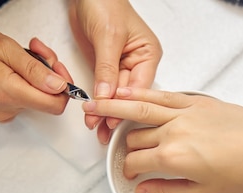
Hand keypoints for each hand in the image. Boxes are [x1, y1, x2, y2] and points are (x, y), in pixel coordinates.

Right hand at [0, 29, 73, 121]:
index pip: (55, 104)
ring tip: (21, 54)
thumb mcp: (4, 47)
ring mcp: (5, 113)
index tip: (56, 65)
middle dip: (51, 74)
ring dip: (37, 76)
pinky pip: (25, 100)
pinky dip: (26, 83)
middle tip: (37, 50)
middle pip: (48, 100)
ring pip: (37, 98)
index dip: (64, 85)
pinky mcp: (1, 112)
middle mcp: (8, 108)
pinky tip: (13, 68)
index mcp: (9, 92)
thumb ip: (34, 69)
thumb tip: (59, 85)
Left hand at [68, 0, 160, 142]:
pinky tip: (94, 116)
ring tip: (97, 129)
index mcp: (148, 54)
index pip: (140, 86)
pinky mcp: (106, 68)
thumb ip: (107, 68)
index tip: (113, 119)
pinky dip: (99, 103)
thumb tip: (107, 96)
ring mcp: (121, 67)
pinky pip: (103, 89)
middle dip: (115, 113)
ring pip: (115, 96)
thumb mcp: (108, 37)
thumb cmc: (105, 3)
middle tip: (103, 130)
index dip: (127, 105)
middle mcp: (137, 63)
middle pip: (127, 95)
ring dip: (105, 112)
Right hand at [83, 88, 242, 192]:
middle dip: (126, 147)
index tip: (131, 175)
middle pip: (134, 137)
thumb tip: (142, 190)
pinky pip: (162, 95)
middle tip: (125, 152)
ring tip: (94, 103)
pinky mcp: (196, 101)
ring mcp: (184, 113)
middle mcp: (173, 132)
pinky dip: (141, 93)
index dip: (128, 170)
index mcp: (173, 159)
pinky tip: (127, 92)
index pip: (135, 162)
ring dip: (113, 107)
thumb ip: (166, 190)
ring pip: (139, 109)